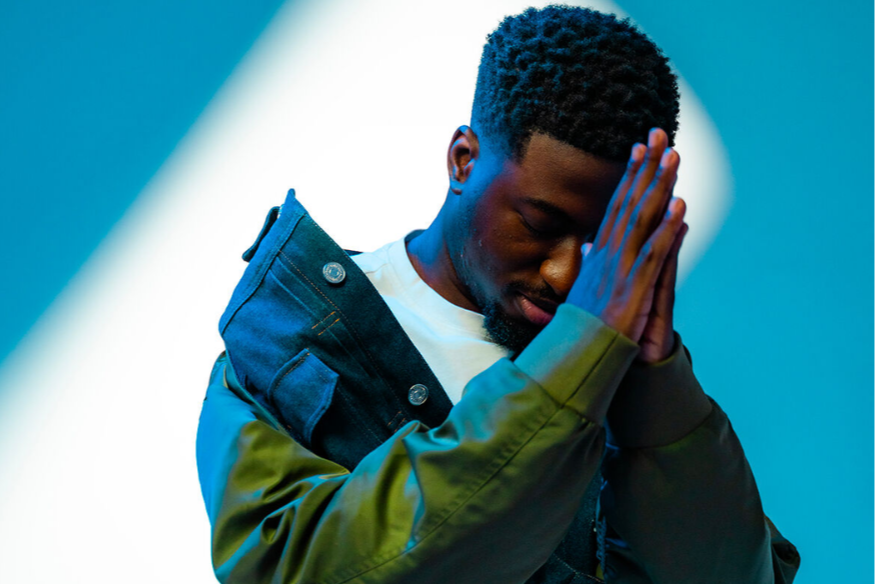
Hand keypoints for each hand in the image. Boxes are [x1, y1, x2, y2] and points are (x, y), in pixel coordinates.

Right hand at [566, 128, 685, 342]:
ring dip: (658, 187)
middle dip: (645, 167)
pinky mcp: (633, 287)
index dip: (630, 176)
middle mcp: (609, 254)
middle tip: (659, 134)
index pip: (617, 205)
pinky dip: (666, 229)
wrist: (577, 355)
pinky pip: (652, 253)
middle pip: (629, 202)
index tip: (639, 149)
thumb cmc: (583, 325)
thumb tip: (592, 244)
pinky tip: (679, 208)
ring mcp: (620, 268)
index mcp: (600, 253)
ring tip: (674, 157)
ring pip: (642, 219)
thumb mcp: (586, 288)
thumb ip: (594, 263)